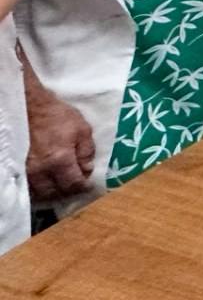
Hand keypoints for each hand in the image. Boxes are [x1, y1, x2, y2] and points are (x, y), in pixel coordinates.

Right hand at [23, 86, 94, 200]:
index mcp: (59, 160)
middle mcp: (40, 170)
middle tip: (74, 184)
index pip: (73, 184)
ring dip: (52, 190)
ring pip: (39, 192)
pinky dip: (38, 186)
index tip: (88, 185)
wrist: (31, 108)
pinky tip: (46, 180)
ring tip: (60, 183)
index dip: (83, 186)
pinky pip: (28, 185)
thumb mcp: (82, 129)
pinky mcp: (17, 167)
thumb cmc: (57, 116)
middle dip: (67, 190)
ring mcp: (26, 171)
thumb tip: (88, 169)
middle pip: (55, 192)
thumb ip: (87, 151)